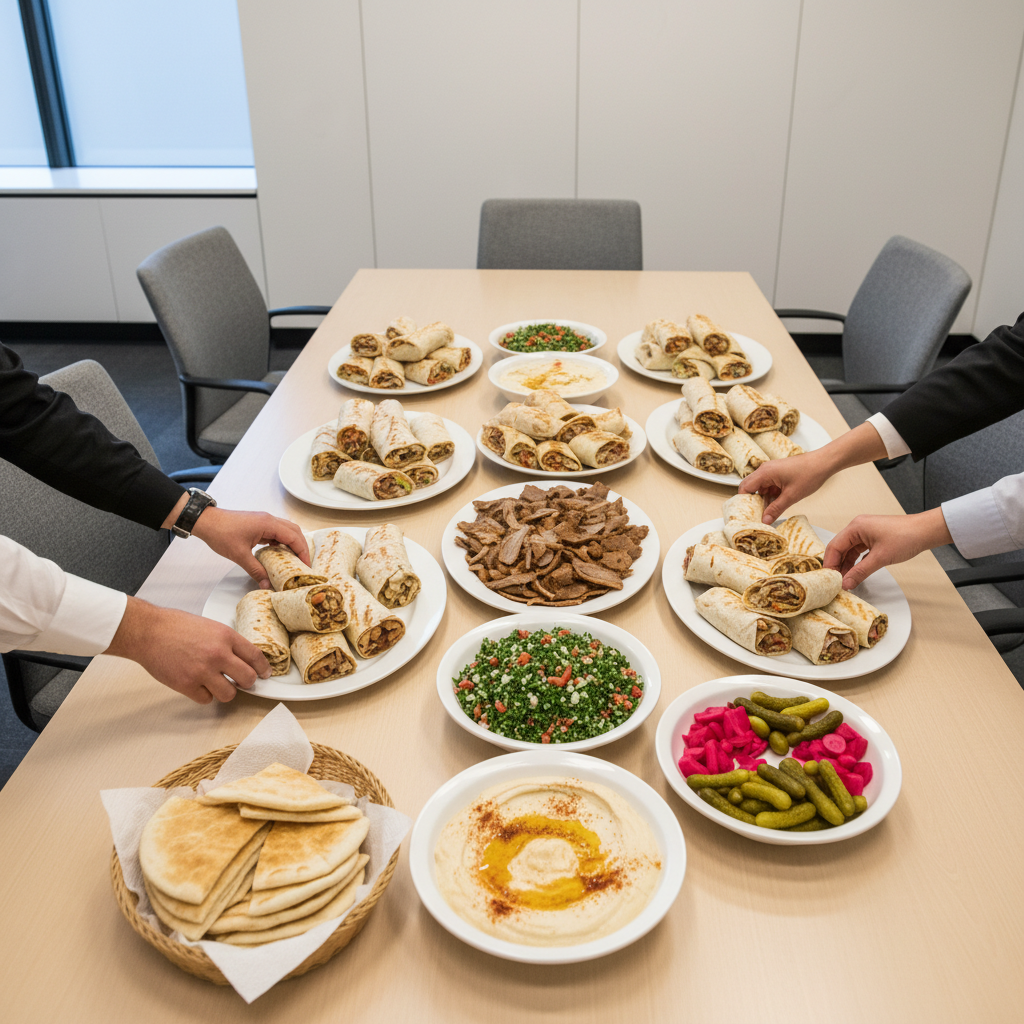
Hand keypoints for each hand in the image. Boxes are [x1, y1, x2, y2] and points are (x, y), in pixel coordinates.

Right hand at [104, 598, 270, 703]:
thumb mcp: (210, 626)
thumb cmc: (175, 626)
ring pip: (229, 694)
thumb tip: (240, 657)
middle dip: (248, 683)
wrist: (148, 631)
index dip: (263, 668)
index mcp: (226, 636)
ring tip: (217, 684)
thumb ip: (226, 642)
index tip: (265, 674)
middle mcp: (218, 654)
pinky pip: (206, 699)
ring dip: (225, 691)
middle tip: (243, 682)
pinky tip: (199, 685)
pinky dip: (204, 695)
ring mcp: (202, 671)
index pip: (255, 656)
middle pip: (248, 678)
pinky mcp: (187, 685)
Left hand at [191, 507, 309, 588]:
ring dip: (293, 544)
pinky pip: (276, 532)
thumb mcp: (239, 555)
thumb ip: (256, 570)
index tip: (306, 565)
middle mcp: (269, 520)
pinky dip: (282, 542)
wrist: (206, 521)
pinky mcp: (258, 524)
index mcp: (268, 524)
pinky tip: (279, 554)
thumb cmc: (221, 534)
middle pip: (294, 531)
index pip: (294, 537)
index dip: (303, 551)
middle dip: (302, 547)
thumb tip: (266, 585)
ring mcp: (264, 521)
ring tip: (294, 560)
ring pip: (286, 530)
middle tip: (304, 564)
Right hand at [738, 422, 890, 523]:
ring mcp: (772, 471)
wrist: (824, 462)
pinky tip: (777, 505)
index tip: (746, 514)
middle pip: (751, 488)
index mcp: (765, 473)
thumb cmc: (809, 474)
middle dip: (753, 503)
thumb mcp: (791, 496)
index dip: (743, 502)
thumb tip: (765, 520)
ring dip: (763, 500)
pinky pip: (769, 486)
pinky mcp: (779, 473)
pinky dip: (771, 496)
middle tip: (756, 516)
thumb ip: (776, 509)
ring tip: (768, 514)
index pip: (744, 488)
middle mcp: (765, 470)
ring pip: (761, 489)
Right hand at [823, 508, 952, 588]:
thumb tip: (846, 584)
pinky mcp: (873, 537)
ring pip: (849, 550)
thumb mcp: (880, 558)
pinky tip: (855, 572)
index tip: (829, 579)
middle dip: (837, 565)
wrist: (926, 531)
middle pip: (839, 548)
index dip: (830, 564)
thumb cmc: (906, 537)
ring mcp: (865, 532)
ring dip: (846, 565)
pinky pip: (858, 551)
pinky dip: (856, 562)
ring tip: (845, 580)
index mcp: (856, 527)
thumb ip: (860, 572)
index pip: (834, 546)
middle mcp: (857, 527)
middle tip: (836, 582)